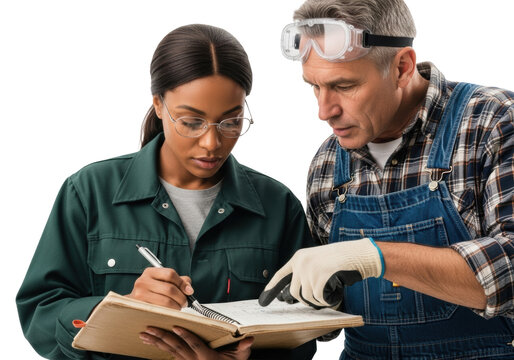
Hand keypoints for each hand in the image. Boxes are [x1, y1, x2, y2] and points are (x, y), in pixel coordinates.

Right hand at [128, 267, 193, 308]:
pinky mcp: (140, 308)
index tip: (189, 291)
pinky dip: (169, 312)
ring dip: (176, 306)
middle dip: (181, 297)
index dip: (182, 283)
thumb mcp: (162, 282)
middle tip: (185, 303)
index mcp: (150, 272)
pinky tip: (171, 312)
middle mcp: (143, 281)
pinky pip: (160, 311)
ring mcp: (140, 295)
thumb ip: (178, 281)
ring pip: (166, 301)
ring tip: (178, 308)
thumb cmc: (151, 292)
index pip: (170, 274)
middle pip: (169, 289)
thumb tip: (189, 288)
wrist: (133, 303)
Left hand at [139, 326, 252, 359]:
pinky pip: (168, 354)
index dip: (186, 336)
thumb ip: (242, 348)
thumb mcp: (239, 358)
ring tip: (145, 333)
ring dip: (156, 341)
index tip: (176, 327)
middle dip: (162, 337)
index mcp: (207, 358)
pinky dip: (158, 347)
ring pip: (170, 350)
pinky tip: (150, 341)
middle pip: (177, 347)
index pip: (195, 345)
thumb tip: (249, 339)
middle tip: (150, 328)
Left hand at [259, 238, 383, 307]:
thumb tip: (295, 293)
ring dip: (319, 300)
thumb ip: (305, 272)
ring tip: (330, 290)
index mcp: (299, 257)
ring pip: (307, 297)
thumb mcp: (317, 260)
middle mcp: (301, 262)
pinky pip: (319, 298)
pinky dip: (328, 300)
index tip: (263, 301)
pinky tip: (335, 291)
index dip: (271, 288)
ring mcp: (310, 268)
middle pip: (295, 292)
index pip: (280, 275)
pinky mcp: (320, 275)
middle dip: (307, 299)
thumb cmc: (341, 259)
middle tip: (320, 295)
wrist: (359, 253)